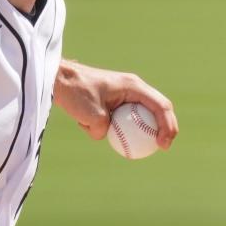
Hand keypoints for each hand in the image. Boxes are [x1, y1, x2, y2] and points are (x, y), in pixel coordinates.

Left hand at [54, 59, 178, 148]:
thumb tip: (107, 136)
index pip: (161, 106)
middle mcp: (132, 88)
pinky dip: (103, 125)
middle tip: (160, 147)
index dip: (168, 127)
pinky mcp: (111, 102)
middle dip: (160, 130)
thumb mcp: (93, 116)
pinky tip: (83, 122)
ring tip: (107, 134)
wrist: (56, 79)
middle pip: (156, 110)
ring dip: (125, 129)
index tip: (163, 145)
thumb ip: (105, 129)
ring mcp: (122, 95)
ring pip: (136, 117)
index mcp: (133, 86)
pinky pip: (117, 119)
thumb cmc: (75, 92)